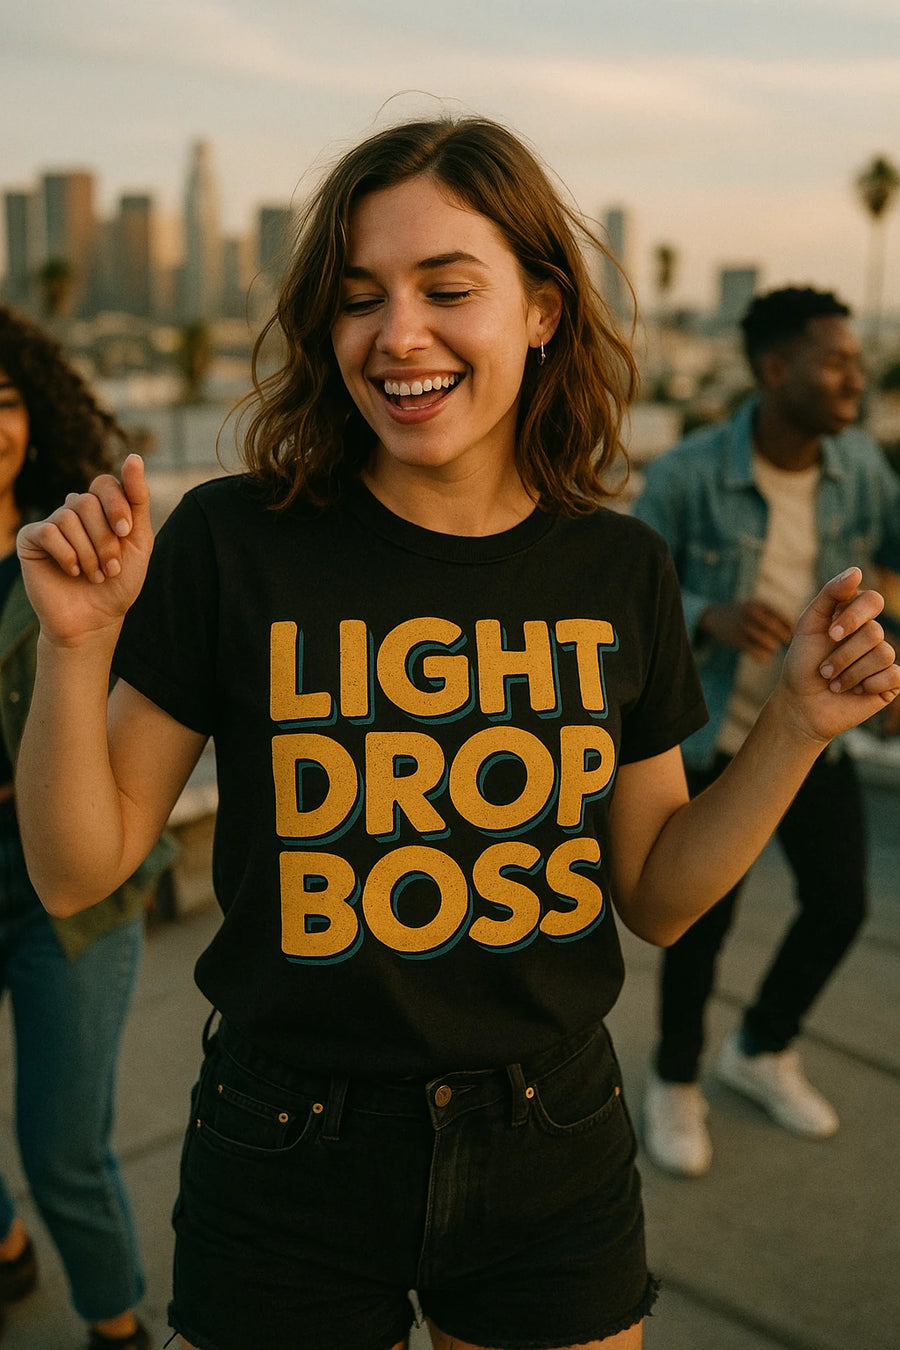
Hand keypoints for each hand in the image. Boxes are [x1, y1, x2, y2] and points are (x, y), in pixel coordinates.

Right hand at [17, 455, 152, 648]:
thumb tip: (134, 457)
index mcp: (100, 509)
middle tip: (111, 568)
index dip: (117, 506)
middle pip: (88, 502)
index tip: (126, 534)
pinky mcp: (30, 539)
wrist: (95, 620)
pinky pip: (48, 531)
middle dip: (105, 539)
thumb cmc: (119, 583)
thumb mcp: (138, 540)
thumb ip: (137, 499)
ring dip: (88, 552)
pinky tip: (72, 572)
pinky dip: (66, 554)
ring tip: (94, 576)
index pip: (105, 484)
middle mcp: (74, 511)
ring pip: (68, 517)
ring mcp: (51, 524)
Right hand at [698, 600, 792, 660]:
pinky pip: (759, 654)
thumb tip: (795, 631)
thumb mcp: (758, 607)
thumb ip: (775, 615)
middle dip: (784, 638)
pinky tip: (762, 655)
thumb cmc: (744, 614)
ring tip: (771, 648)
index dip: (791, 628)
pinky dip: (763, 657)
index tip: (791, 633)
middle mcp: (754, 614)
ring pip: (770, 644)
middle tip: (783, 642)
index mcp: (761, 605)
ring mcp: (745, 627)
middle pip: (778, 631)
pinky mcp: (738, 641)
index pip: (785, 618)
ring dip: (773, 648)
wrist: (716, 617)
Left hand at [776, 568, 899, 743]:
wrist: (801, 705)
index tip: (829, 635)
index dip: (853, 617)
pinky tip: (855, 691)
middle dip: (843, 654)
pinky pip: (894, 675)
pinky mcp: (890, 682)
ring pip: (883, 654)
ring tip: (835, 683)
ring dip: (851, 672)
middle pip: (874, 632)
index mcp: (855, 616)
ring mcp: (883, 658)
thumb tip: (857, 571)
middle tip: (824, 669)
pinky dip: (868, 684)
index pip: (872, 600)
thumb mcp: (809, 624)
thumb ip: (830, 594)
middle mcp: (872, 635)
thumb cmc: (803, 664)